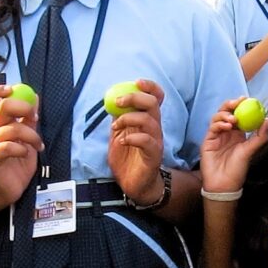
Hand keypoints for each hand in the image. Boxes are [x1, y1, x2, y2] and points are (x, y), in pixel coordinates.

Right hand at [0, 86, 42, 206]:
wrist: (5, 190)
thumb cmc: (16, 163)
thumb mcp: (27, 138)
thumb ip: (29, 120)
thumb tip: (35, 97)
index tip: (12, 89)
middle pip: (1, 107)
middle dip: (22, 107)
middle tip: (34, 116)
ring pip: (10, 128)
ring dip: (30, 135)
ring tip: (38, 145)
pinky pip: (6, 147)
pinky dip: (20, 148)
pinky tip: (25, 154)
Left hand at [105, 80, 166, 199]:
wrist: (133, 185)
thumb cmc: (127, 159)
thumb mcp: (118, 134)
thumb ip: (118, 118)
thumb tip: (111, 100)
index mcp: (147, 120)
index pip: (156, 97)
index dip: (149, 86)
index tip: (136, 82)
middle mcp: (155, 128)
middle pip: (153, 104)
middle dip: (134, 98)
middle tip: (118, 102)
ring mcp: (156, 141)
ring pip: (149, 120)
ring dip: (128, 118)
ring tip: (115, 127)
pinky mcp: (154, 156)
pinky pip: (147, 141)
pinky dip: (132, 138)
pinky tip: (121, 142)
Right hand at [198, 98, 260, 196]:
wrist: (224, 184)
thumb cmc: (237, 169)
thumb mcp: (251, 151)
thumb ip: (260, 136)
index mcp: (238, 134)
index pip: (239, 115)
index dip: (242, 106)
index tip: (247, 99)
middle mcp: (227, 132)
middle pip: (226, 112)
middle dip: (231, 105)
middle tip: (237, 102)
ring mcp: (216, 135)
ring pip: (217, 117)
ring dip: (225, 114)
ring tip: (233, 120)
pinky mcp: (208, 140)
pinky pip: (212, 127)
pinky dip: (219, 123)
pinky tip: (226, 126)